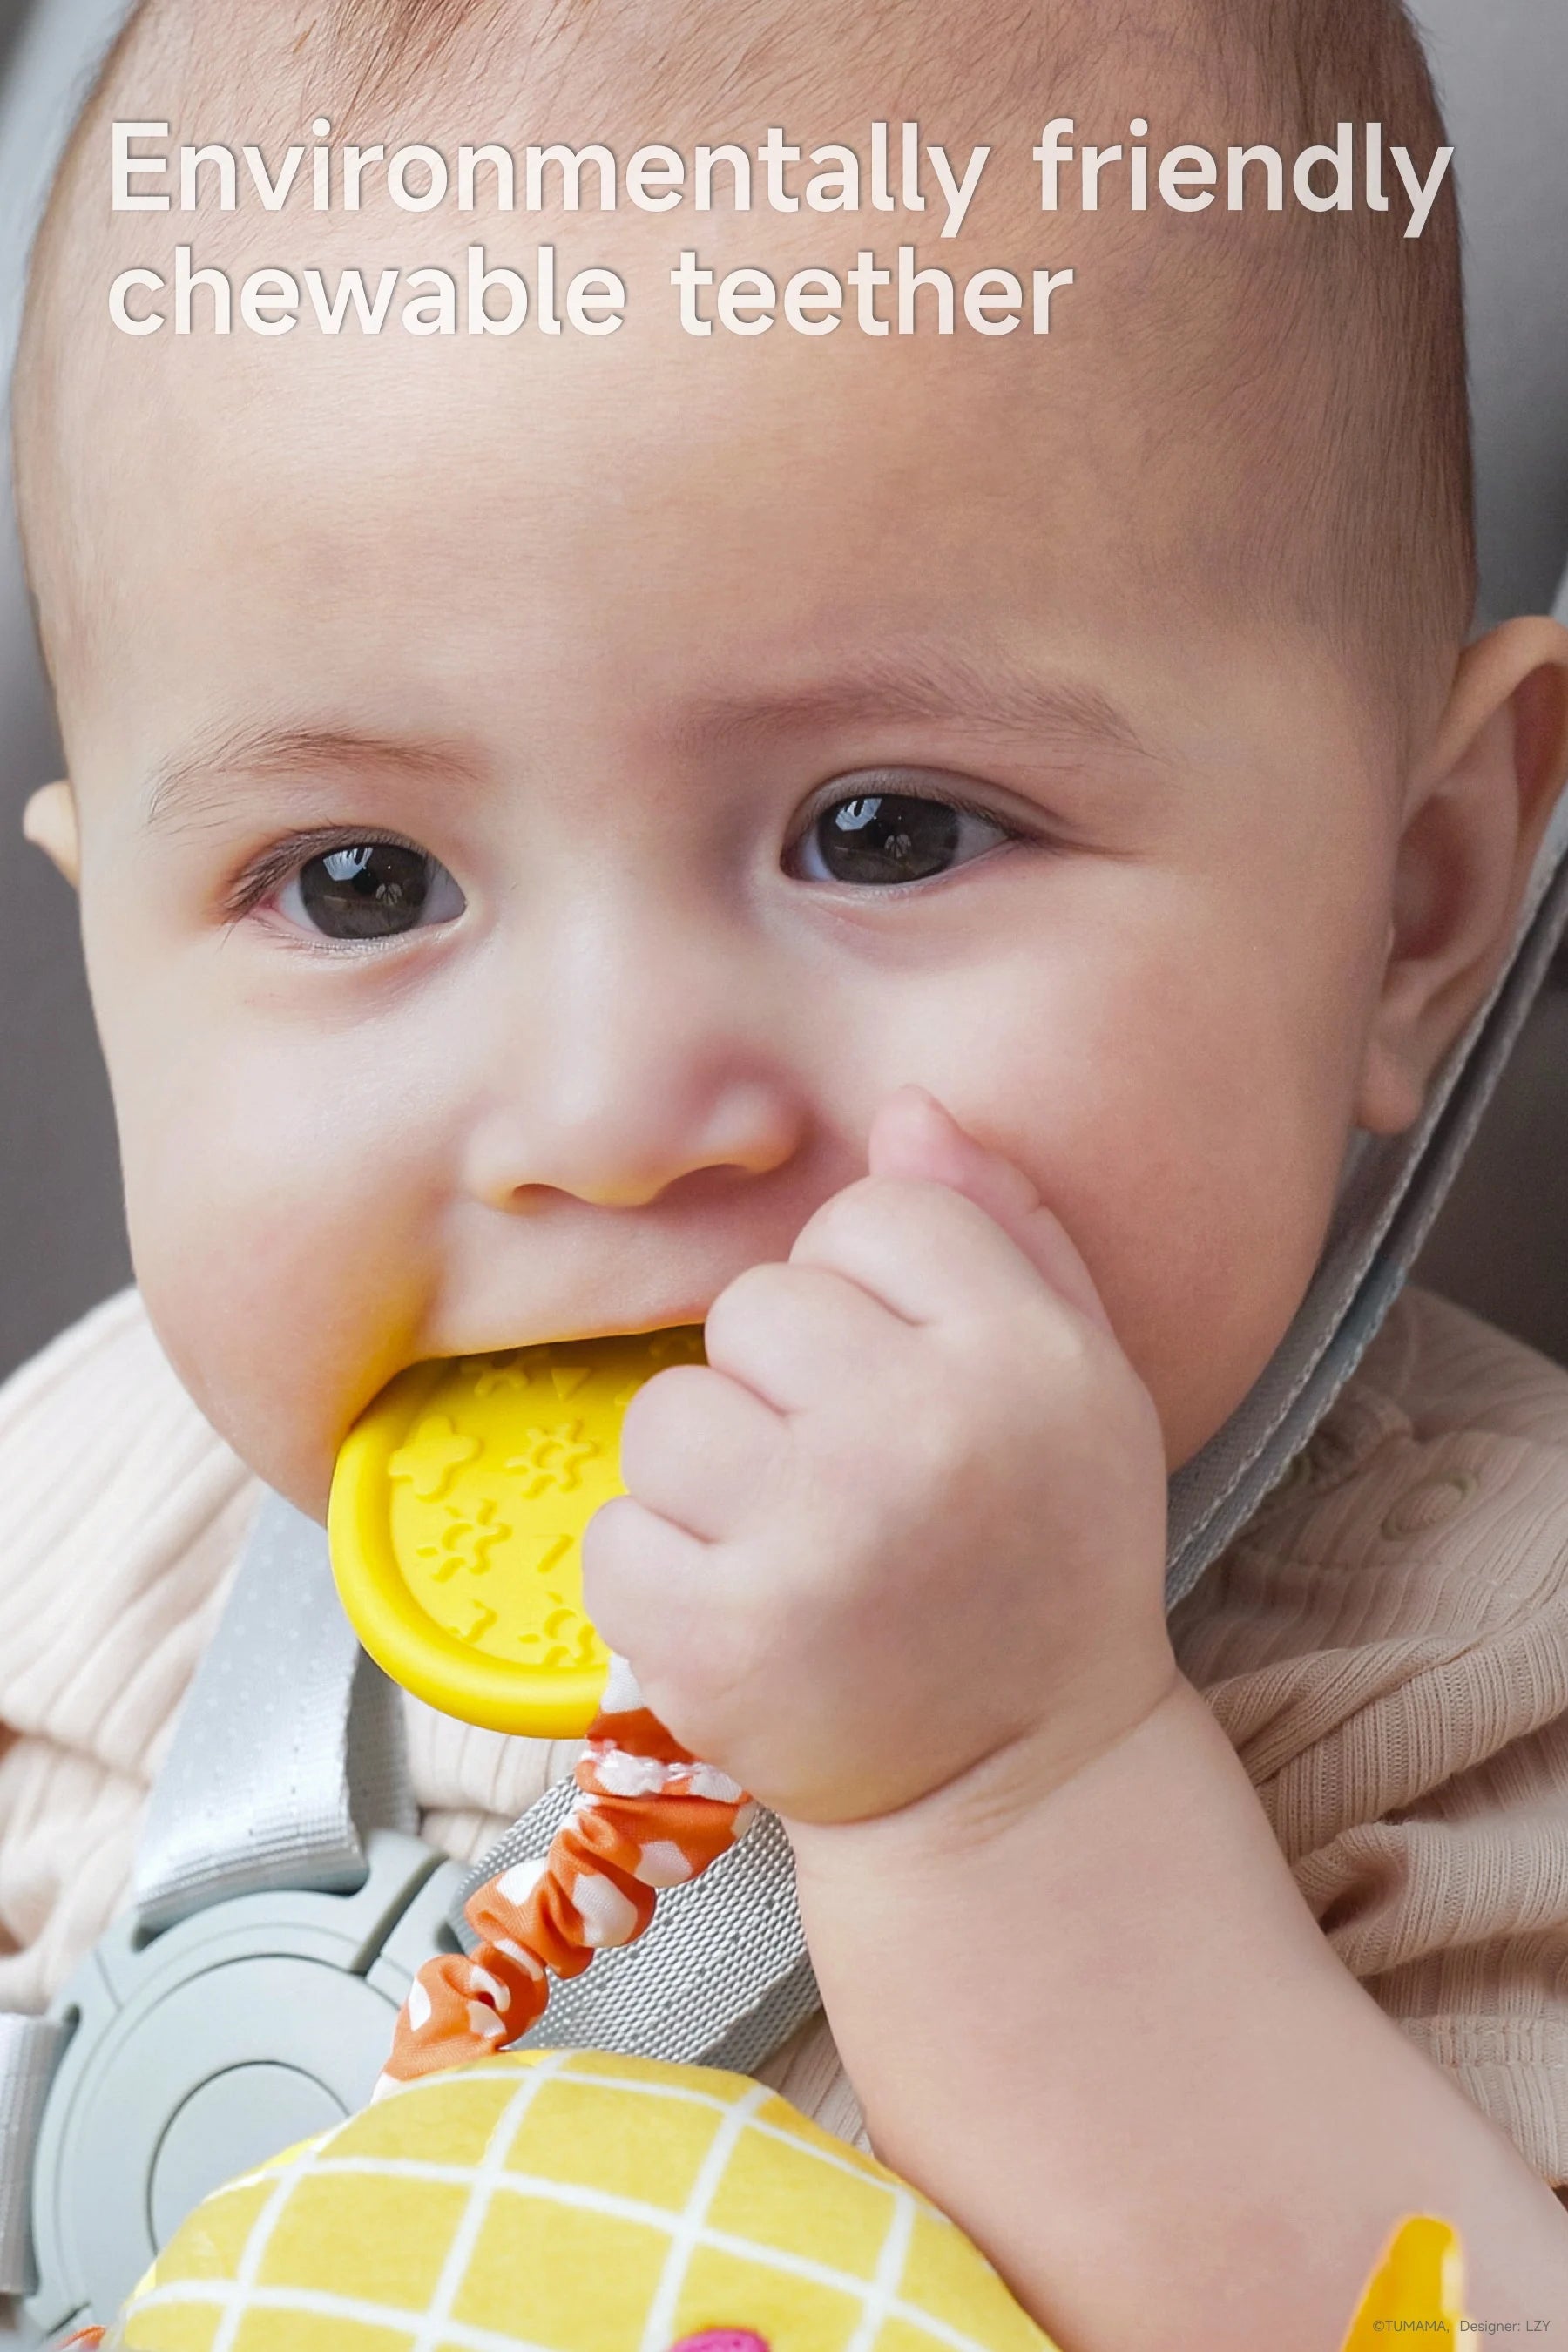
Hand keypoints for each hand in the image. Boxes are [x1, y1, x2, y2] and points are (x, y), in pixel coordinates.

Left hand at [582, 1086, 1174, 1824]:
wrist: (1021, 1788)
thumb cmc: (1045, 1559)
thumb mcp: (1079, 1381)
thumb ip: (1003, 1234)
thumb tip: (907, 1109)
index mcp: (1025, 1357)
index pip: (872, 1215)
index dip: (871, 1297)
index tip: (905, 1385)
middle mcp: (922, 1436)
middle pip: (756, 1304)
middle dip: (781, 1385)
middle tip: (849, 1485)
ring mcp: (815, 1541)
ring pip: (668, 1412)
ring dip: (710, 1480)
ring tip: (793, 1550)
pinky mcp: (721, 1641)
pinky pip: (615, 1532)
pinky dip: (657, 1577)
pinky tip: (745, 1615)